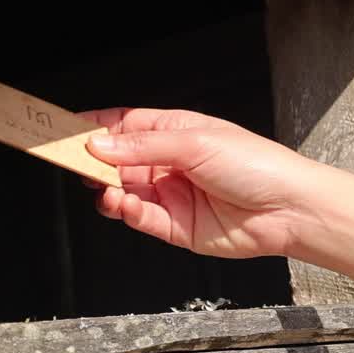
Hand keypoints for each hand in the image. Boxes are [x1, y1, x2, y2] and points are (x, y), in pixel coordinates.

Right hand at [81, 108, 324, 258]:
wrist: (288, 209)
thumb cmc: (256, 165)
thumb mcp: (195, 142)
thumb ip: (144, 145)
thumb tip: (100, 144)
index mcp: (176, 131)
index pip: (125, 125)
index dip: (96, 127)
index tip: (65, 130)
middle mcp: (170, 163)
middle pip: (118, 160)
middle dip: (94, 161)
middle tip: (70, 162)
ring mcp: (172, 195)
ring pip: (124, 191)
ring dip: (107, 189)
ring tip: (99, 187)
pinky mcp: (175, 226)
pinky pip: (140, 218)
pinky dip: (125, 212)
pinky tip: (120, 204)